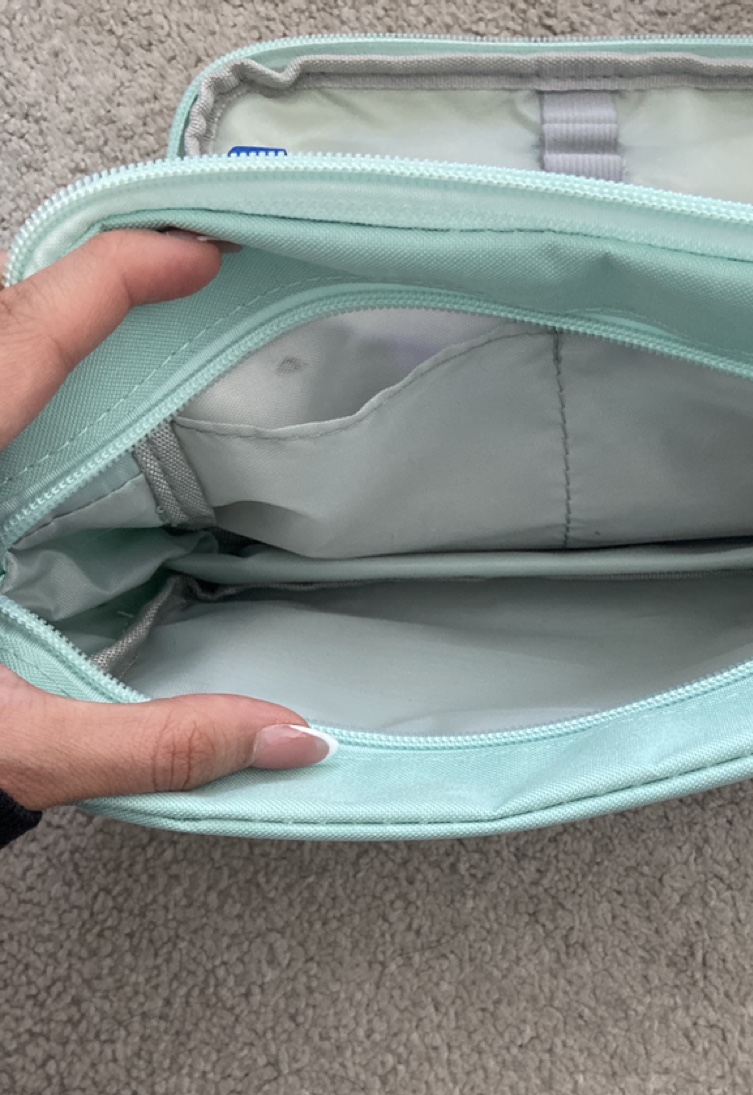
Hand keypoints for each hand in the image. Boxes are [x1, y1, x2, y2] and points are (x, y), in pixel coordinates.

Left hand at [0, 230, 333, 810]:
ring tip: (129, 318)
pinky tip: (53, 396)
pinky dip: (19, 365)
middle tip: (179, 272)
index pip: (30, 337)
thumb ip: (160, 745)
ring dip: (46, 320)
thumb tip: (290, 736)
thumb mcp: (24, 746)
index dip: (121, 276)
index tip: (200, 255)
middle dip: (91, 279)